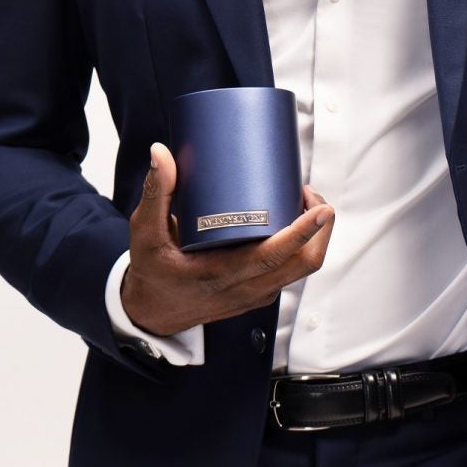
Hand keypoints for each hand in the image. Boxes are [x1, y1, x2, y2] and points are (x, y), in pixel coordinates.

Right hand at [120, 142, 335, 335]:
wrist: (152, 313)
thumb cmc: (152, 272)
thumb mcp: (145, 234)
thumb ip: (155, 192)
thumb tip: (161, 153)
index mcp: (221, 275)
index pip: (273, 257)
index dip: (303, 232)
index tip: (322, 209)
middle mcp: (246, 288)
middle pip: (304, 263)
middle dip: (320, 228)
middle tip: (310, 194)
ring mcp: (257, 293)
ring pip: (303, 267)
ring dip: (314, 235)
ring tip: (303, 200)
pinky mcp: (260, 291)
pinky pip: (292, 270)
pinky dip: (302, 245)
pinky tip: (292, 219)